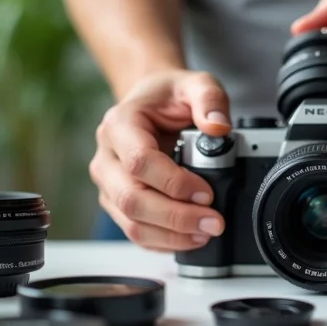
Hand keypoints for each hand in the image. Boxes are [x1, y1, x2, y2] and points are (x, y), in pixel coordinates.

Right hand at [90, 70, 231, 250]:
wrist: (151, 104)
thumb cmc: (168, 96)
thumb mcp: (194, 84)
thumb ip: (209, 99)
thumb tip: (219, 128)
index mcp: (120, 125)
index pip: (139, 162)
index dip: (174, 183)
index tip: (206, 192)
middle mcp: (107, 157)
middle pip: (132, 199)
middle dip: (176, 217)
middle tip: (212, 222)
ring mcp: (109, 183)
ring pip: (131, 222)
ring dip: (171, 235)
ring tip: (205, 233)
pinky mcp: (117, 202)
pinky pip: (135, 231)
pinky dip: (164, 241)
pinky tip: (189, 238)